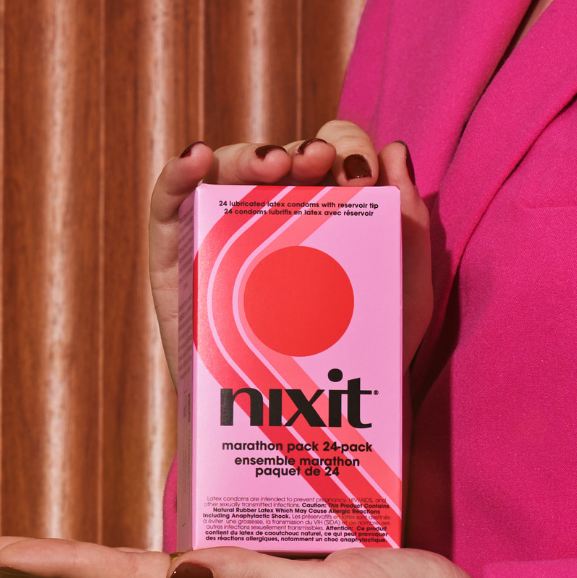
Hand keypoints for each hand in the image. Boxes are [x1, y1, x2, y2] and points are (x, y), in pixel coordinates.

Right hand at [150, 125, 431, 388]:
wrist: (297, 428)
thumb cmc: (352, 361)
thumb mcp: (404, 295)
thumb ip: (409, 225)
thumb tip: (395, 150)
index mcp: (320, 216)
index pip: (326, 159)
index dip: (343, 148)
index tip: (360, 175)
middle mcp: (268, 218)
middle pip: (279, 160)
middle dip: (300, 151)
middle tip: (320, 164)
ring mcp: (219, 234)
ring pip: (224, 172)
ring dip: (246, 155)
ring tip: (272, 164)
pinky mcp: (175, 258)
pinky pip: (167, 205)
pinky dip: (176, 172)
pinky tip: (196, 158)